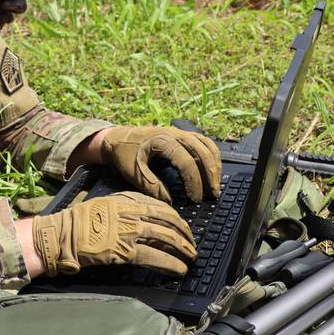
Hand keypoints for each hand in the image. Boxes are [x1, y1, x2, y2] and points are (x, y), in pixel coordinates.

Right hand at [31, 191, 196, 276]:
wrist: (62, 234)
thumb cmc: (80, 221)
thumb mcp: (106, 203)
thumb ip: (127, 206)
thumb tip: (148, 216)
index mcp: (127, 200)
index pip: (162, 207)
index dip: (177, 219)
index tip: (183, 227)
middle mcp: (132, 213)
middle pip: (169, 222)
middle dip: (185, 235)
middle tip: (192, 245)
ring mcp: (129, 232)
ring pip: (166, 239)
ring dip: (183, 250)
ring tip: (190, 258)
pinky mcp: (125, 251)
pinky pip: (155, 257)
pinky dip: (170, 264)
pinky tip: (178, 269)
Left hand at [99, 126, 221, 202]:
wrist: (118, 138)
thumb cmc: (125, 154)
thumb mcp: (134, 172)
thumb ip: (151, 187)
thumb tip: (170, 202)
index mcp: (163, 141)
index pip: (187, 163)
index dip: (194, 182)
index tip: (195, 199)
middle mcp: (176, 134)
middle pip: (202, 153)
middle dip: (210, 176)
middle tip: (212, 195)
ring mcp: (181, 132)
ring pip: (207, 146)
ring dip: (214, 165)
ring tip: (216, 185)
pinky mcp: (183, 134)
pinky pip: (204, 142)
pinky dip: (212, 155)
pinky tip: (213, 169)